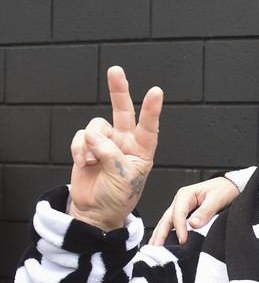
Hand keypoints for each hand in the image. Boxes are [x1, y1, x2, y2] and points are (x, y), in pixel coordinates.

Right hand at [69, 66, 162, 231]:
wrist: (95, 211)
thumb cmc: (118, 197)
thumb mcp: (123, 178)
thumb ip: (110, 154)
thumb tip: (92, 134)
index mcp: (142, 150)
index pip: (149, 127)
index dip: (151, 109)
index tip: (156, 91)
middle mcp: (125, 142)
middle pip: (122, 111)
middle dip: (119, 90)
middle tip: (116, 71)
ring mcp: (105, 142)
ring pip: (96, 126)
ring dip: (90, 143)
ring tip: (91, 161)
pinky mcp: (87, 146)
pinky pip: (81, 136)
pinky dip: (78, 148)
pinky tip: (82, 162)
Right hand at [148, 177, 239, 245]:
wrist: (230, 186)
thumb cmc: (224, 189)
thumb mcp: (217, 199)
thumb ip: (205, 212)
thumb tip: (193, 224)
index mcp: (185, 195)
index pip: (178, 214)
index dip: (179, 228)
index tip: (183, 241)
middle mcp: (179, 201)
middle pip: (166, 219)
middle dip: (160, 235)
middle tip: (156, 250)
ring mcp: (180, 208)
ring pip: (166, 223)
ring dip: (159, 236)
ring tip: (154, 250)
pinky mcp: (184, 215)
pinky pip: (172, 225)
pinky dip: (166, 234)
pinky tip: (162, 244)